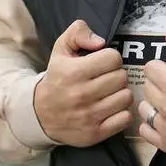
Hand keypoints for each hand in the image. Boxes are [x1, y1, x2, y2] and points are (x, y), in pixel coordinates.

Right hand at [34, 19, 133, 147]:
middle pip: (122, 77)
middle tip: (106, 79)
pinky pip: (125, 118)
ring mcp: (89, 116)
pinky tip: (111, 109)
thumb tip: (101, 41)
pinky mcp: (95, 133)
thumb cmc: (57, 79)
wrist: (40, 115)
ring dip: (120, 94)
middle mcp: (81, 94)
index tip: (102, 64)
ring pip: (126, 97)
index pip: (113, 58)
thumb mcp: (60, 50)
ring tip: (109, 94)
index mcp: (74, 72)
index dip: (110, 58)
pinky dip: (122, 113)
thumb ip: (78, 33)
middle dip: (116, 76)